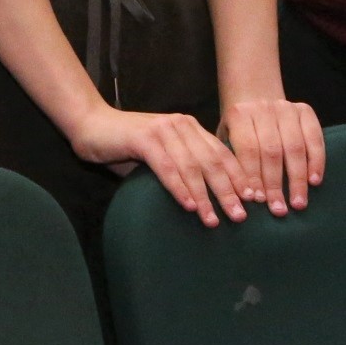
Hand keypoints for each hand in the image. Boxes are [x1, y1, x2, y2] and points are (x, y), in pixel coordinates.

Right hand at [68, 105, 249, 224]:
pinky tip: (189, 206)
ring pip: (193, 166)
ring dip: (206, 195)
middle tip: (241, 216)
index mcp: (191, 128)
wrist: (91, 124)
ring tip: (215, 219)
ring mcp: (163, 130)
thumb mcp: (163, 156)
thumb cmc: (126, 146)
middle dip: (230, 191)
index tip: (254, 201)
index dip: (240, 178)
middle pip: (213, 162)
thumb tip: (209, 201)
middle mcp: (181, 126)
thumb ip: (183, 169)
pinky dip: (180, 188)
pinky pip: (167, 167)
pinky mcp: (144, 138)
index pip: (223, 155)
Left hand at [218, 97, 324, 213]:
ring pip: (294, 147)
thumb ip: (231, 159)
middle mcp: (263, 108)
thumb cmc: (239, 127)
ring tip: (298, 203)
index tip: (256, 201)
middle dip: (275, 184)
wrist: (255, 95)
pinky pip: (314, 138)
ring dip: (297, 179)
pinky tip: (314, 181)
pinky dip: (316, 161)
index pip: (248, 150)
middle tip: (278, 209)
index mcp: (239, 114)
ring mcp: (286, 107)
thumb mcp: (227, 136)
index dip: (253, 176)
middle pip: (271, 151)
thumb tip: (239, 196)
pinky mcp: (305, 110)